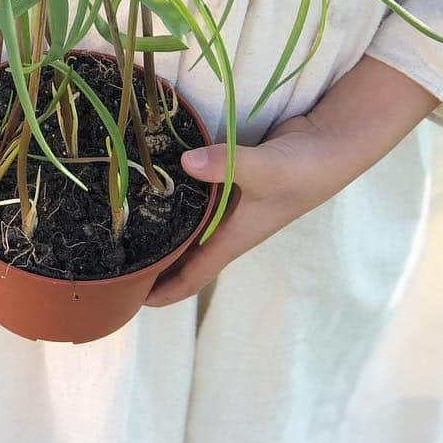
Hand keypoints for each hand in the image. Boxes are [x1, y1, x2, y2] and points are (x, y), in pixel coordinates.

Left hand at [146, 56, 437, 304]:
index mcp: (233, 238)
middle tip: (110, 260)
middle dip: (151, 264)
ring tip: (119, 226)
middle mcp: (228, 227)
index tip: (126, 299)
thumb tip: (185, 163)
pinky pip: (197, 197)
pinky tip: (150, 184)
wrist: (332, 143)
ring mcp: (231, 206)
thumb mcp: (264, 169)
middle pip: (183, 256)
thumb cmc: (303, 167)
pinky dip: (175, 197)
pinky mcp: (231, 181)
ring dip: (161, 230)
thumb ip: (226, 165)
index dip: (161, 292)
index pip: (191, 277)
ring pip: (188, 227)